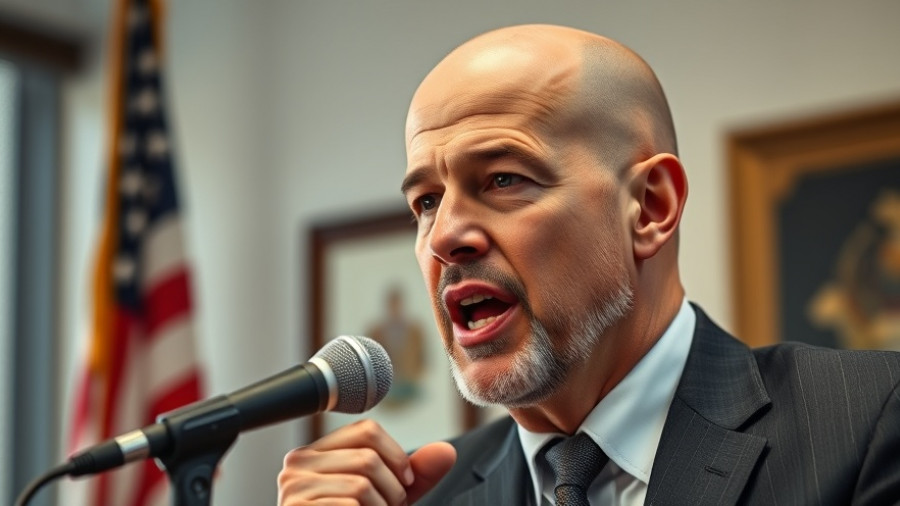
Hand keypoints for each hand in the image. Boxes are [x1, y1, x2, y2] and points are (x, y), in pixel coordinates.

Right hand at [278, 419, 456, 504]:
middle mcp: (298, 465)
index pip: (366, 430)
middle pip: (368, 456)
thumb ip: (414, 475)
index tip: (404, 483)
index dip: (397, 456)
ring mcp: (293, 489)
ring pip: (361, 483)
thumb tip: (446, 451)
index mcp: (317, 453)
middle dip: (391, 490)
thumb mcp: (388, 497)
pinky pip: (350, 505)